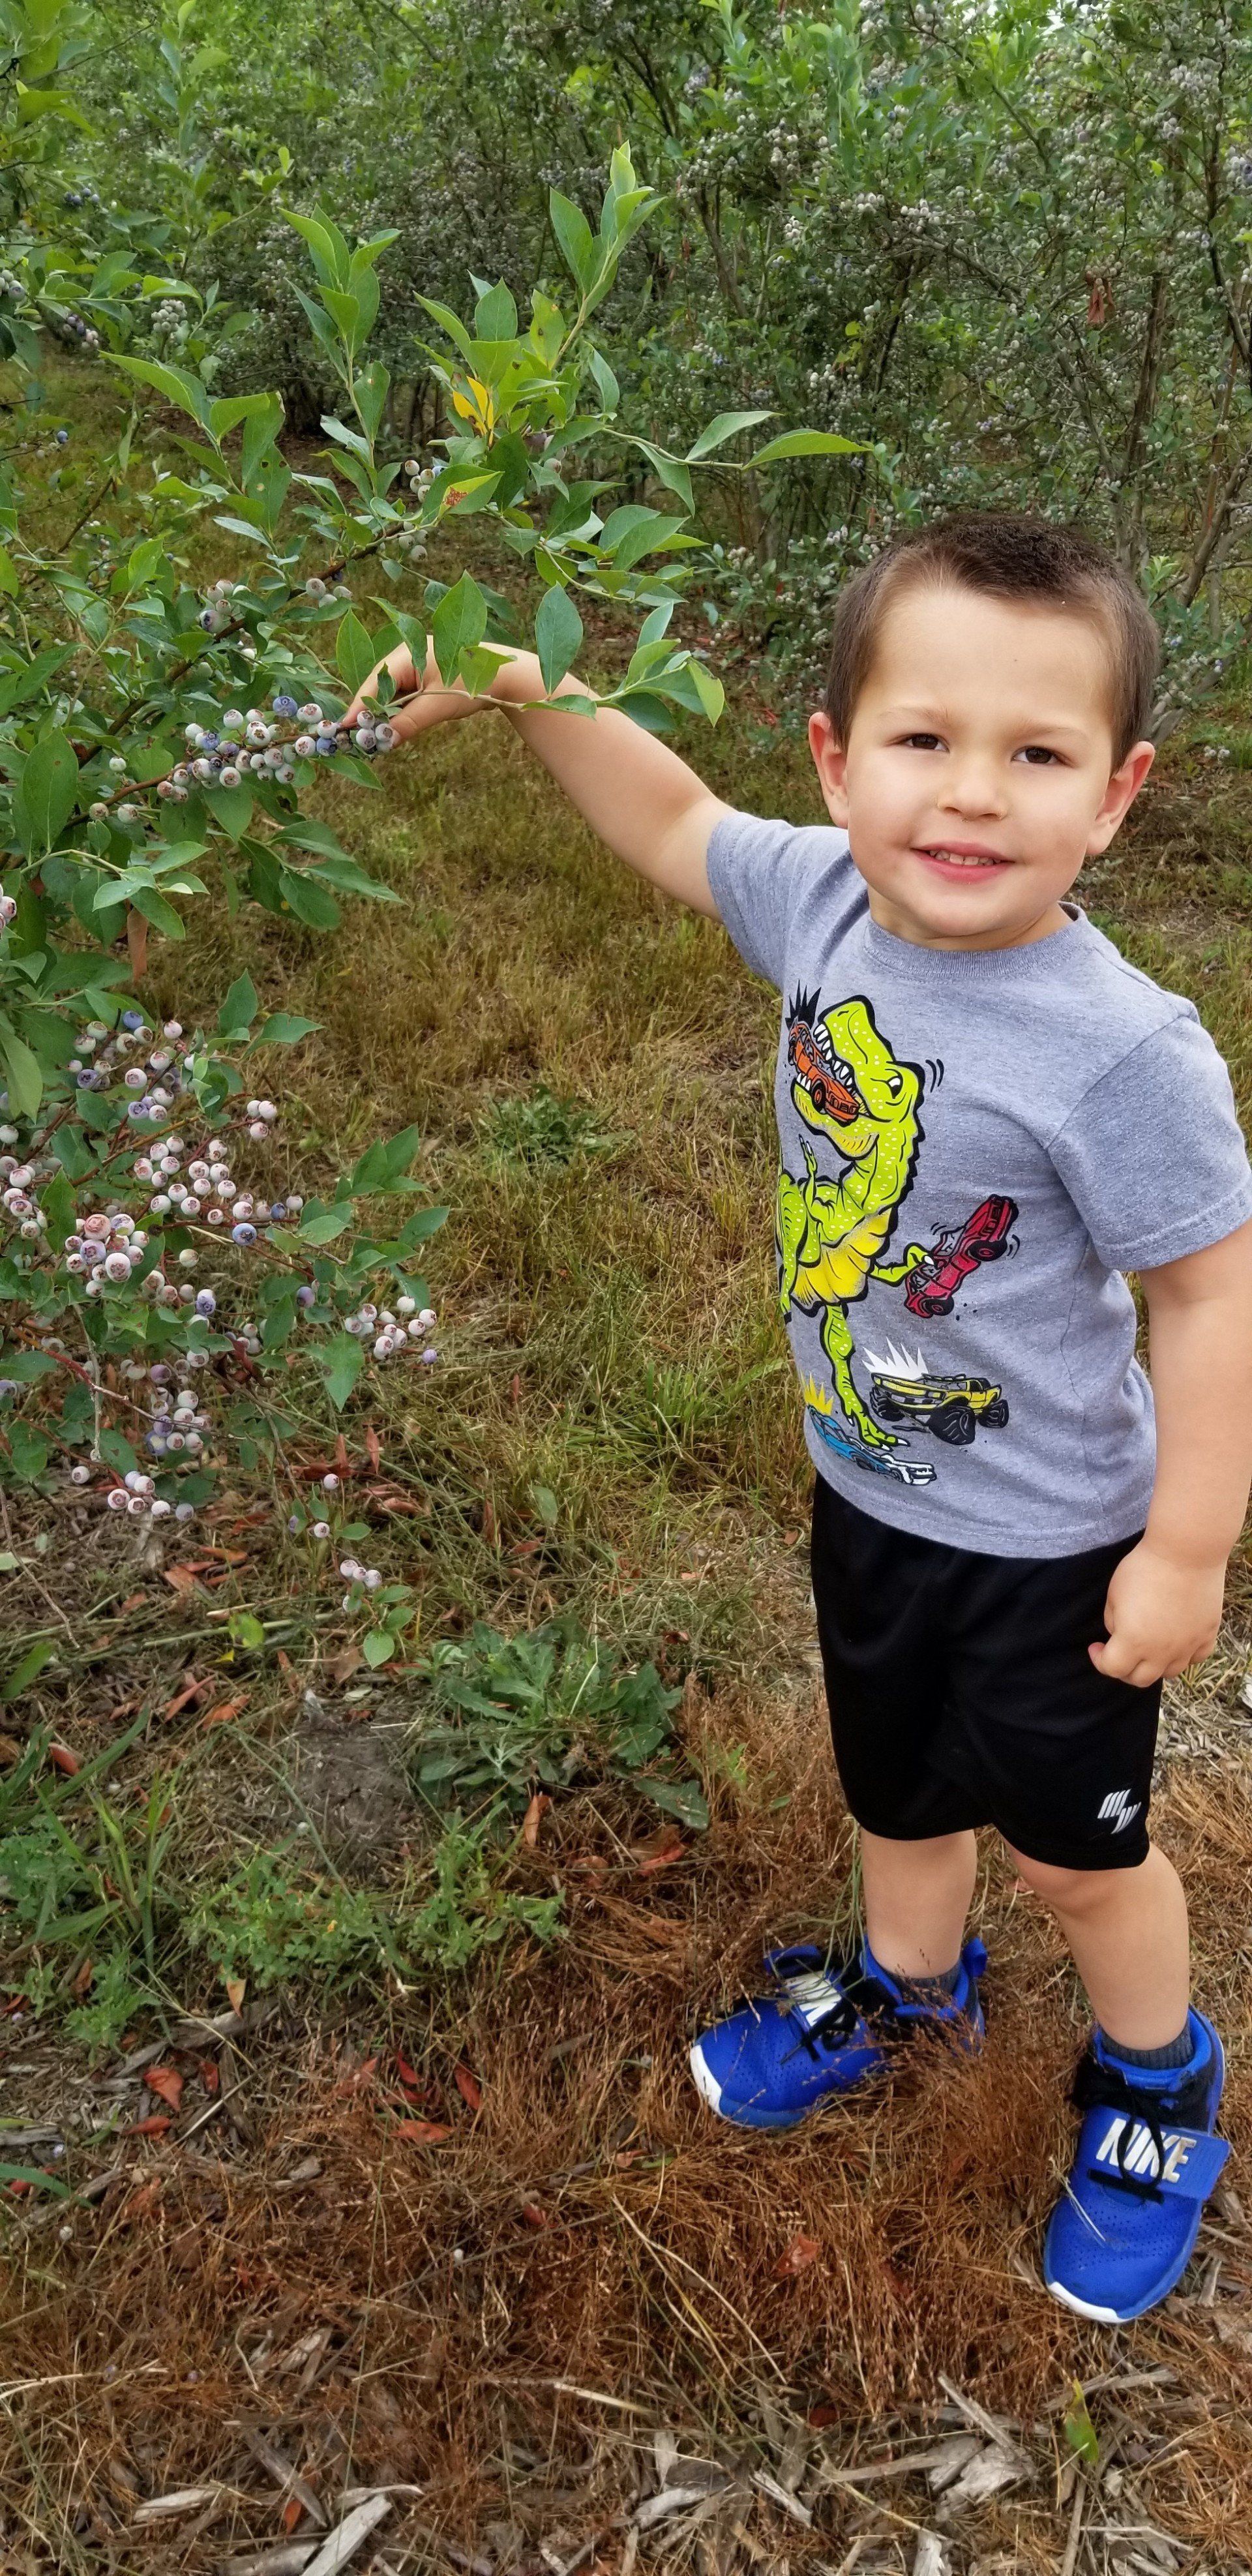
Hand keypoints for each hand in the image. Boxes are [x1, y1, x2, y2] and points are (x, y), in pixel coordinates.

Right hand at [344, 641, 521, 742]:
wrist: (505, 675)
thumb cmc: (473, 682)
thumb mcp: (437, 706)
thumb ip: (408, 723)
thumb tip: (384, 742)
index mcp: (404, 655)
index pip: (372, 684)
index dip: (358, 709)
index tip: (343, 730)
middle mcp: (404, 658)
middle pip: (377, 690)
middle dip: (369, 715)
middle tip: (357, 741)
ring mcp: (414, 667)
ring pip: (389, 696)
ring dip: (383, 717)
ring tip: (373, 740)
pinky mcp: (423, 679)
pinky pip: (403, 697)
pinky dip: (397, 714)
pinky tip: (393, 731)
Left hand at [1089, 1539, 1226, 1686]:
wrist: (1185, 1551)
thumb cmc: (1143, 1568)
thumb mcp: (1114, 1594)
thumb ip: (1113, 1621)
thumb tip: (1119, 1633)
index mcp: (1133, 1642)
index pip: (1112, 1668)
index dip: (1099, 1660)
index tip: (1096, 1647)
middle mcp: (1162, 1651)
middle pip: (1141, 1679)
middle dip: (1125, 1670)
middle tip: (1120, 1653)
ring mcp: (1188, 1645)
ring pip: (1169, 1673)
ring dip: (1154, 1666)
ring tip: (1148, 1648)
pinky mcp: (1207, 1634)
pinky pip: (1196, 1657)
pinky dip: (1184, 1656)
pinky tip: (1176, 1643)